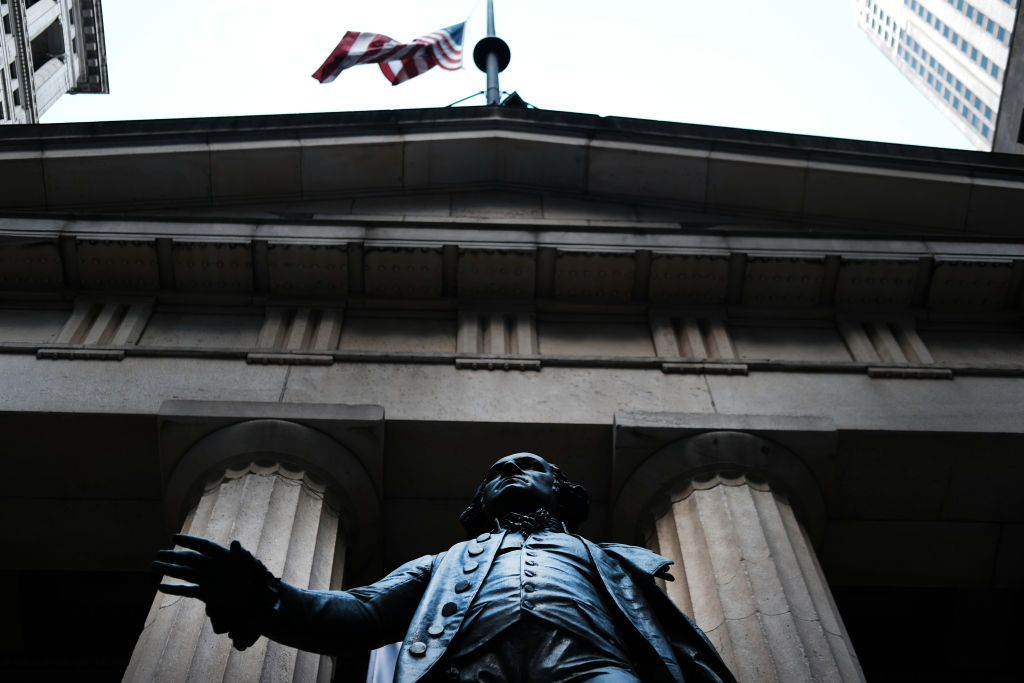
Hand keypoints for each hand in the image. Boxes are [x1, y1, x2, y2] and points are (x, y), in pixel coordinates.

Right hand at [153, 534, 279, 649]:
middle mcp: (213, 566)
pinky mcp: (207, 594)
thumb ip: (242, 556)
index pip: (204, 546)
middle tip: (158, 554)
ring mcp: (208, 580)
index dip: (190, 541)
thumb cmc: (258, 580)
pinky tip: (161, 587)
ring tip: (153, 566)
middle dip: (174, 556)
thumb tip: (236, 543)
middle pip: (190, 559)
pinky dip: (175, 589)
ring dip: (170, 570)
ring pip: (186, 573)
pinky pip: (188, 590)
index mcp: (224, 556)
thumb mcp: (252, 567)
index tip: (174, 537)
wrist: (260, 601)